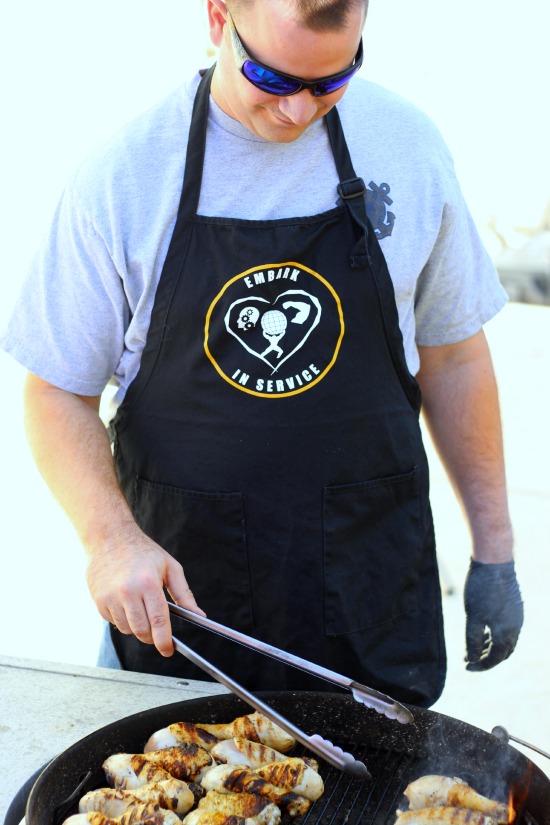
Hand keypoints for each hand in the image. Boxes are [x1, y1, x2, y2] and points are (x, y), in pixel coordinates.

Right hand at [86, 527, 204, 656]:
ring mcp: (110, 597)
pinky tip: (126, 602)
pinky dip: (122, 619)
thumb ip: (183, 593)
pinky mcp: (98, 601)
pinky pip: (113, 622)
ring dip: (137, 626)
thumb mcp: (170, 567)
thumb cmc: (143, 551)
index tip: (168, 650)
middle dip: (152, 637)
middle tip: (157, 630)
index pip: (158, 621)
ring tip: (140, 606)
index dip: (164, 640)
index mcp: (148, 583)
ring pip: (127, 629)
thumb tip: (198, 614)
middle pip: (142, 631)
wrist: (109, 538)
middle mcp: (127, 592)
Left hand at [464, 558, 522, 670]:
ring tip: (473, 645)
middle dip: (486, 657)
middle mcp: (516, 627)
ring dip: (489, 645)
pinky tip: (483, 628)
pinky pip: (507, 627)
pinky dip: (495, 633)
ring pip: (505, 639)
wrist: (494, 562)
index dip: (480, 665)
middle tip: (469, 658)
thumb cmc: (481, 590)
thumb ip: (473, 641)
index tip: (466, 666)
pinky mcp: (515, 605)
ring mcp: (517, 616)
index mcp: (506, 633)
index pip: (494, 658)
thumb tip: (472, 659)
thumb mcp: (472, 618)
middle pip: (502, 651)